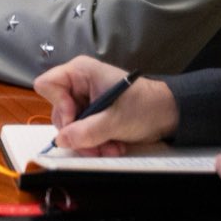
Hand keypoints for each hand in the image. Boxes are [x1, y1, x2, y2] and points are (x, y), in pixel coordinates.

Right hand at [37, 56, 178, 154]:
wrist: (172, 114)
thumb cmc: (148, 106)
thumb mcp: (117, 120)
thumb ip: (87, 131)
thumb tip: (62, 140)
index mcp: (81, 72)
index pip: (48, 85)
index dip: (59, 105)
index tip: (76, 120)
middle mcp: (78, 83)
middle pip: (58, 110)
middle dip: (77, 133)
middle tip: (95, 146)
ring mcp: (84, 99)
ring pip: (69, 125)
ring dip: (87, 142)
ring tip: (109, 148)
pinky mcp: (91, 113)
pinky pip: (80, 131)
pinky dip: (94, 142)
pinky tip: (111, 145)